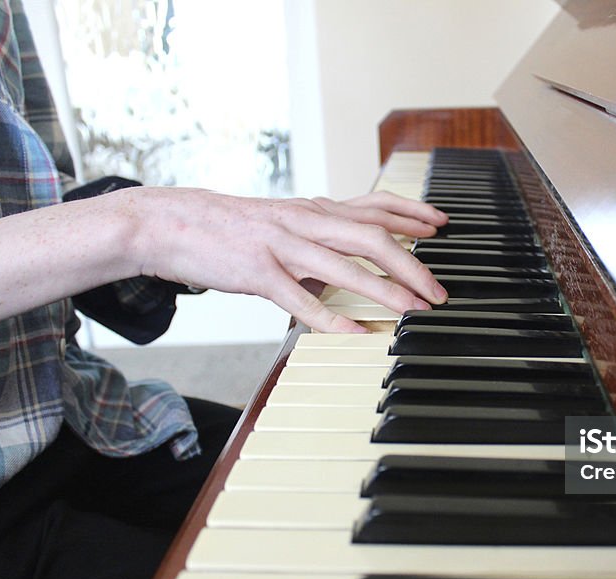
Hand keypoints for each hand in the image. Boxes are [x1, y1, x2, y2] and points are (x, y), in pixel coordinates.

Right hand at [122, 187, 448, 331]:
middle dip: (413, 263)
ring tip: (414, 311)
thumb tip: (359, 257)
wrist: (173, 223)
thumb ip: (324, 236)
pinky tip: (359, 336)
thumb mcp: (287, 223)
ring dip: (386, 290)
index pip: (375, 204)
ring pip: (345, 265)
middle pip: (373, 235)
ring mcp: (283, 245)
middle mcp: (305, 221)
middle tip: (438, 291)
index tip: (442, 225)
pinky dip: (335, 321)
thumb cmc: (235, 228)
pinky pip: (304, 300)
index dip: (413, 213)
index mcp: (315, 209)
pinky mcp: (260, 272)